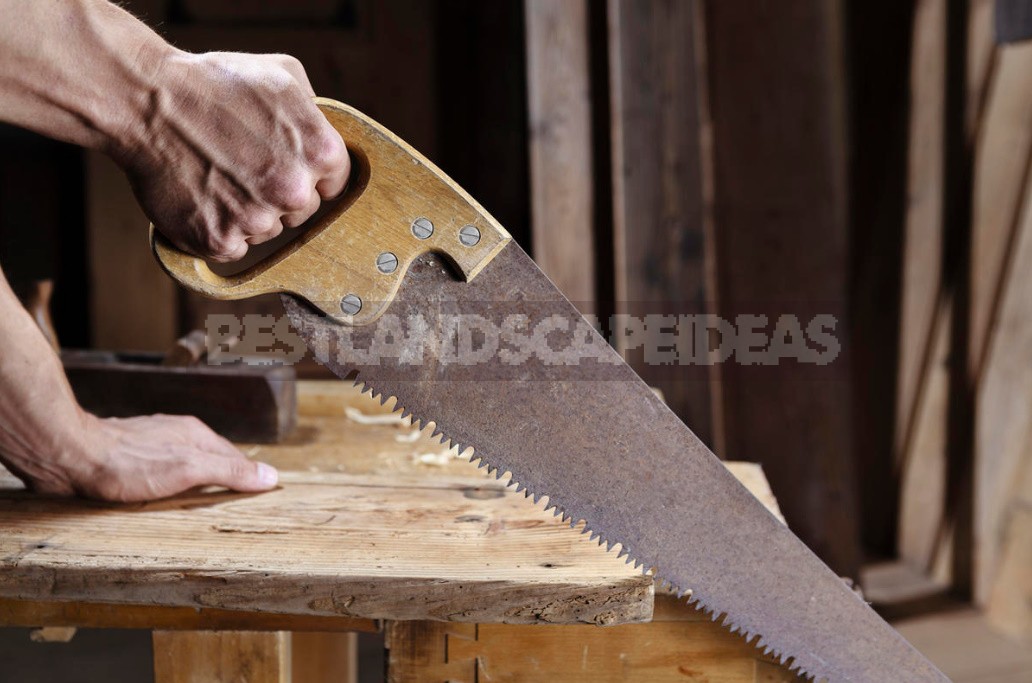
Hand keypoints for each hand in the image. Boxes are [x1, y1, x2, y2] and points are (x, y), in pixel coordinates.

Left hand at [10, 413, 278, 502]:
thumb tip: (270, 476)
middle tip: (235, 507)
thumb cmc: (126, 462)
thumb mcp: (188, 469)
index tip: (260, 497)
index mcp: (195, 434)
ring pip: (182, 467)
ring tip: (201, 509)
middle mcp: (174, 436)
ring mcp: (149, 446)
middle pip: (209, 460)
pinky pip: (158, 475)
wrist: (68, 455)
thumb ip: (229, 471)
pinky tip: (161, 502)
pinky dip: (167, 488)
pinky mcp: (126, 460)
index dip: (246, 478)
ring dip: (193, 485)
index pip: (234, 458)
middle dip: (221, 481)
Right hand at [117, 51, 349, 261]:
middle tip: (242, 165)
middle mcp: (294, 191)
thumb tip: (324, 130)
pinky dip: (217, 230)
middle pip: (301, 211)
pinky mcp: (219, 240)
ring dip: (246, 212)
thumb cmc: (212, 82)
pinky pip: (233, 248)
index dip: (310, 175)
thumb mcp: (281, 74)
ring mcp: (257, 219)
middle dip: (278, 193)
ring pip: (266, 230)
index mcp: (320, 152)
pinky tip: (202, 197)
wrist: (146, 101)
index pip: (334, 184)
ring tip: (216, 175)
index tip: (286, 166)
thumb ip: (313, 111)